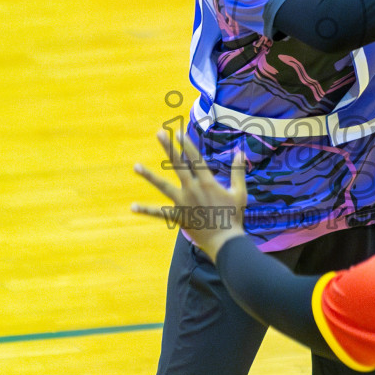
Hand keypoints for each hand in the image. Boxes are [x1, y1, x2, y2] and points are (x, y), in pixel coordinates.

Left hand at [131, 131, 246, 261]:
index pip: (195, 158)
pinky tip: (133, 206)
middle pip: (177, 164)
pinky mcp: (177, 216)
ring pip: (163, 185)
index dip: (187, 144)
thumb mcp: (239, 192)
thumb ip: (238, 172)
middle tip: (159, 133)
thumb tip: (241, 152)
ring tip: (136, 166)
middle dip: (168, 148)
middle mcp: (192, 189)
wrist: (225, 241)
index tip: (179, 133)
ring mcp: (182, 202)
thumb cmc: (234, 216)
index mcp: (207, 182)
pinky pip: (159, 213)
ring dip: (149, 176)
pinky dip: (146, 210)